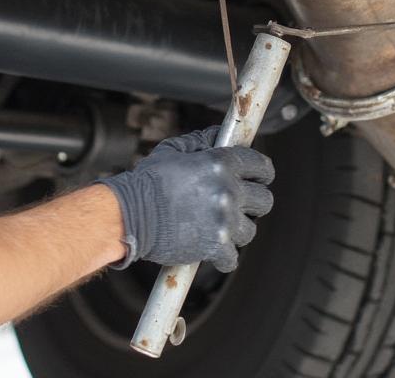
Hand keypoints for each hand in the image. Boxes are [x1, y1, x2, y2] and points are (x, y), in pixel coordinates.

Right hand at [96, 126, 274, 272]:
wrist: (131, 213)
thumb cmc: (150, 180)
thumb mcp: (175, 149)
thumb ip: (202, 141)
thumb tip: (220, 136)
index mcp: (221, 163)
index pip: (261, 167)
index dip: (262, 173)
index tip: (258, 178)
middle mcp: (228, 190)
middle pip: (264, 200)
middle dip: (252, 202)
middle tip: (236, 204)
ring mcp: (224, 219)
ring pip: (250, 230)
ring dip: (236, 229)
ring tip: (217, 226)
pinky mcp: (216, 245)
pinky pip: (233, 257)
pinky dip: (223, 257)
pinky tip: (213, 250)